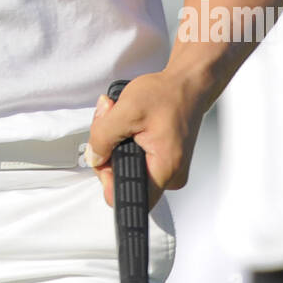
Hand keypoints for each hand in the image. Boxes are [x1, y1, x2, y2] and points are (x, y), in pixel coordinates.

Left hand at [85, 70, 206, 209]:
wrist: (189, 84)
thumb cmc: (168, 94)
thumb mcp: (126, 110)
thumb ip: (103, 137)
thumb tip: (93, 157)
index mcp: (164, 169)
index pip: (128, 198)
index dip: (108, 179)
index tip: (106, 156)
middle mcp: (170, 177)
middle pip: (123, 180)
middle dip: (109, 152)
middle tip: (112, 124)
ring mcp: (169, 170)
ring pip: (128, 168)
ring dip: (116, 144)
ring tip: (123, 118)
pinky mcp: (166, 161)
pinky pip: (138, 160)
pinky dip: (127, 142)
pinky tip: (131, 124)